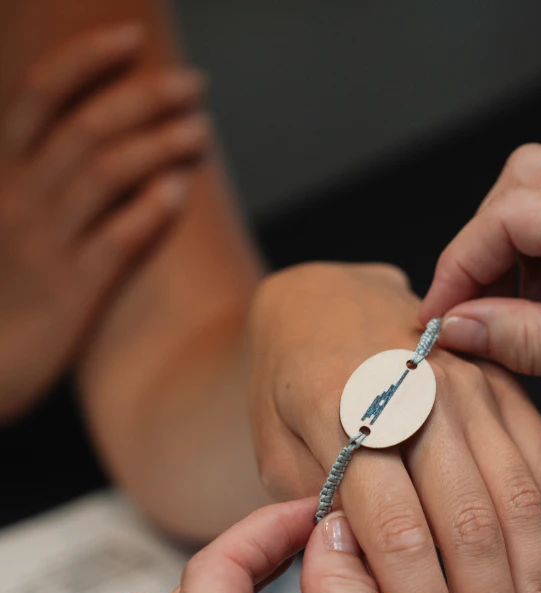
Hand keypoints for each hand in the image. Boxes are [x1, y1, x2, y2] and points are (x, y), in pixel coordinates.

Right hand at [0, 23, 209, 418]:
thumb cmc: (10, 280)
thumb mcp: (10, 212)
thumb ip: (41, 165)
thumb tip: (98, 122)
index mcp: (3, 171)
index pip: (39, 92)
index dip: (85, 57)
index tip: (133, 35)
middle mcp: (20, 198)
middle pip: (84, 125)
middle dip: (144, 95)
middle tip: (195, 84)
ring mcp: (46, 244)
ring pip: (104, 174)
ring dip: (159, 144)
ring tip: (203, 131)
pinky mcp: (74, 291)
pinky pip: (115, 240)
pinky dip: (149, 210)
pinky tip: (180, 189)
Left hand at [248, 262, 540, 592]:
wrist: (326, 298)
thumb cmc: (290, 381)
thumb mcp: (275, 447)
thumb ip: (324, 515)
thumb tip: (379, 591)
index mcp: (342, 410)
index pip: (395, 532)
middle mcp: (416, 394)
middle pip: (468, 523)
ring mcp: (469, 384)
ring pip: (519, 499)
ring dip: (540, 589)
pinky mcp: (506, 385)